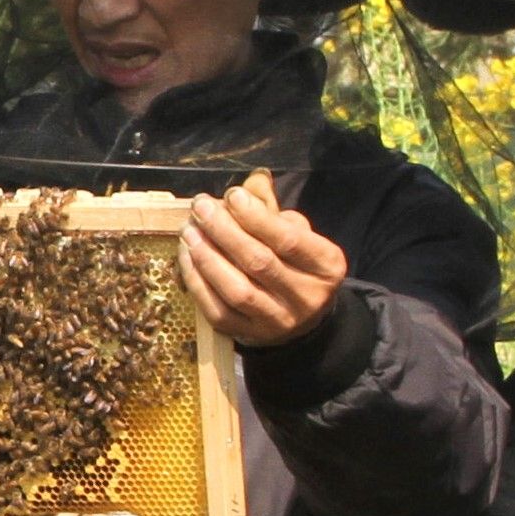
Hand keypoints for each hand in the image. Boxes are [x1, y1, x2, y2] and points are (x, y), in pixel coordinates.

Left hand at [177, 168, 348, 349]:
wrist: (301, 319)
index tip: (232, 195)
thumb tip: (250, 180)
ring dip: (208, 257)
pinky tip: (187, 257)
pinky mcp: (250, 335)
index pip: (289, 240)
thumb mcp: (298, 233)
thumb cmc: (295, 263)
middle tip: (201, 207)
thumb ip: (273, 209)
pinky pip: (218, 310)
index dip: (256, 216)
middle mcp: (306, 297)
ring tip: (189, 231)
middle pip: (259, 262)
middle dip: (224, 230)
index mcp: (327, 266)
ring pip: (237, 290)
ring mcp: (278, 321)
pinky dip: (198, 282)